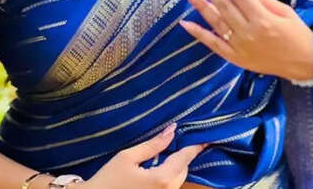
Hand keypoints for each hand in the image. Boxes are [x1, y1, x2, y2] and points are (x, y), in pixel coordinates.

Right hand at [82, 124, 203, 188]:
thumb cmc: (107, 180)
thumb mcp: (128, 157)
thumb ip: (153, 144)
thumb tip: (172, 130)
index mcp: (161, 179)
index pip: (184, 158)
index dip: (195, 146)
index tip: (205, 137)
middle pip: (183, 170)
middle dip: (181, 156)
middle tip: (174, 141)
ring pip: (177, 179)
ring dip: (174, 167)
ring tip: (163, 154)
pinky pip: (169, 186)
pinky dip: (167, 176)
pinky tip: (156, 168)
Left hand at [180, 0, 312, 81]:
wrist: (305, 64)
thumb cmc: (297, 34)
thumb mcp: (284, 11)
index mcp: (263, 18)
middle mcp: (249, 32)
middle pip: (223, 5)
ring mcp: (240, 46)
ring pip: (215, 22)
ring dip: (199, 6)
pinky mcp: (236, 58)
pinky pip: (213, 44)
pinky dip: (198, 34)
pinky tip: (185, 23)